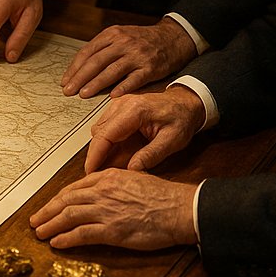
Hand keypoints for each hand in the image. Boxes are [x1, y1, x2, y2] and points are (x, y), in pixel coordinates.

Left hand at [29, 169, 197, 249]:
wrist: (178, 208)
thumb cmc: (162, 196)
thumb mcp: (133, 179)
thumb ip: (113, 185)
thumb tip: (98, 192)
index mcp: (107, 178)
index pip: (74, 188)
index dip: (58, 199)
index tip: (49, 206)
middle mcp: (102, 192)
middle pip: (66, 201)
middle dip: (47, 211)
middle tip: (34, 220)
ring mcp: (105, 211)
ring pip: (69, 216)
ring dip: (51, 225)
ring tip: (40, 233)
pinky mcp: (112, 230)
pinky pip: (82, 234)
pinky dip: (66, 238)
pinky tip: (57, 243)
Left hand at [61, 17, 197, 98]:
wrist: (173, 37)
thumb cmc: (142, 40)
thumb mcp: (121, 35)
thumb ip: (103, 48)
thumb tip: (80, 67)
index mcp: (112, 34)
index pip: (88, 52)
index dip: (74, 68)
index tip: (65, 81)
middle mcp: (123, 43)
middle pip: (96, 62)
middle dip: (80, 78)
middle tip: (68, 91)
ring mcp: (137, 55)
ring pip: (112, 71)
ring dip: (96, 84)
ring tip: (83, 95)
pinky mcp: (151, 67)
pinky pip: (134, 79)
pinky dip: (122, 88)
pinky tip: (112, 96)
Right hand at [83, 87, 205, 173]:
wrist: (186, 103)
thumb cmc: (181, 118)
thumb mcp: (172, 141)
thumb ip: (151, 155)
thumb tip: (131, 170)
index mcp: (134, 111)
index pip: (105, 135)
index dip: (95, 155)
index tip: (90, 171)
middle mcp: (122, 104)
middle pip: (98, 132)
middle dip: (96, 154)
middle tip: (98, 173)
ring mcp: (118, 104)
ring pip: (99, 129)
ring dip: (101, 147)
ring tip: (108, 164)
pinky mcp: (118, 107)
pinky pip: (105, 125)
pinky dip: (106, 140)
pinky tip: (115, 152)